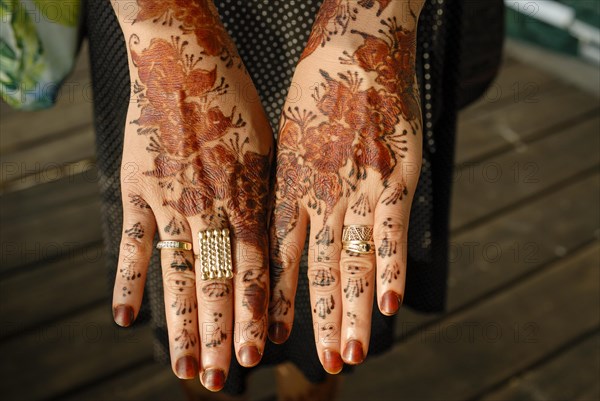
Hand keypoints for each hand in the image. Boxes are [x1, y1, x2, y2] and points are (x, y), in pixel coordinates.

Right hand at [110, 0, 271, 390]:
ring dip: (179, 324)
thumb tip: (273, 247)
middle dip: (219, 336)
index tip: (257, 355)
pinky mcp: (138, 190)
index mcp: (249, 199)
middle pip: (216, 285)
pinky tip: (123, 318)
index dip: (254, 316)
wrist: (186, 61)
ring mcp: (171, 204)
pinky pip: (131, 244)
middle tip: (219, 381)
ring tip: (182, 367)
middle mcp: (211, 210)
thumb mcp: (268, 151)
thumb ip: (267, 201)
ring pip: (177, 276)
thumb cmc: (236, 104)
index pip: (254, 272)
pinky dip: (126, 280)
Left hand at [268, 0, 423, 372]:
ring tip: (348, 355)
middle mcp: (318, 193)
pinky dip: (389, 271)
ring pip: (350, 261)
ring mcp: (358, 186)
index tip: (266, 336)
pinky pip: (391, 232)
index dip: (272, 300)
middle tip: (314, 365)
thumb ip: (286, 183)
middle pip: (311, 271)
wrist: (357, 43)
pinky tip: (386, 307)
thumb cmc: (316, 86)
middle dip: (311, 323)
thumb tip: (283, 220)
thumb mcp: (285, 135)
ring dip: (348, 312)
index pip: (275, 257)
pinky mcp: (396, 175)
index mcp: (287, 184)